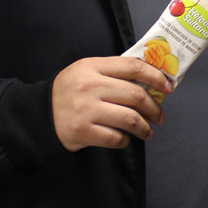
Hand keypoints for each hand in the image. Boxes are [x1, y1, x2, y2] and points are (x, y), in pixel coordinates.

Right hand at [51, 56, 171, 150]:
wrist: (39, 114)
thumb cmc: (69, 91)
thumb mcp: (86, 71)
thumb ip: (113, 72)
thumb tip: (150, 80)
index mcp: (93, 67)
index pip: (133, 67)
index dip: (156, 76)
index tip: (168, 87)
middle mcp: (90, 87)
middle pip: (136, 95)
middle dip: (154, 108)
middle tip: (159, 116)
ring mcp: (86, 110)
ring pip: (130, 119)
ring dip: (145, 128)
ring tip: (148, 131)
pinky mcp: (83, 131)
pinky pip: (116, 138)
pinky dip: (125, 140)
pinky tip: (125, 138)